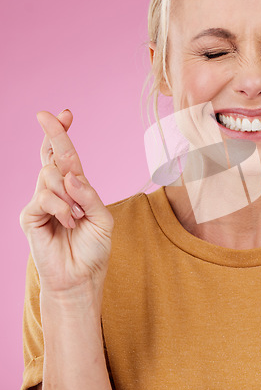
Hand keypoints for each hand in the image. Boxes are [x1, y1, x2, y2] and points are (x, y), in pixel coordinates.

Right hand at [19, 110, 113, 295]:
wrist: (81, 276)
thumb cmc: (93, 247)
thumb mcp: (101, 217)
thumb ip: (88, 194)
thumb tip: (70, 174)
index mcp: (75, 187)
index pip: (66, 156)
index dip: (63, 134)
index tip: (65, 113)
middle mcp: (57, 190)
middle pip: (52, 154)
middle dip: (54, 135)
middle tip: (49, 122)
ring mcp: (42, 201)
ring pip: (50, 174)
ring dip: (70, 193)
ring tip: (77, 216)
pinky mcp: (30, 215)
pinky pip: (45, 197)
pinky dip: (62, 207)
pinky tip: (68, 221)